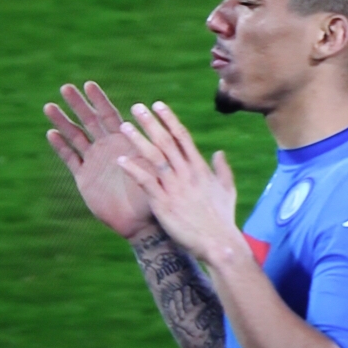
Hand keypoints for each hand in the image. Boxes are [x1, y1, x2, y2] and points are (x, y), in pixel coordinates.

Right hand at [44, 82, 152, 238]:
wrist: (139, 220)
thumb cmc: (152, 191)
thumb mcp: (151, 168)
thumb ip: (146, 150)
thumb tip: (146, 132)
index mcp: (124, 141)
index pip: (110, 115)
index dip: (99, 100)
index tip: (89, 84)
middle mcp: (107, 147)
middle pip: (89, 120)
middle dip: (78, 104)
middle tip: (65, 87)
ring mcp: (94, 160)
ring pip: (75, 136)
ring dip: (63, 121)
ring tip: (49, 106)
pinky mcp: (84, 177)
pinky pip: (70, 158)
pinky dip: (61, 146)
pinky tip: (51, 133)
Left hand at [116, 101, 245, 263]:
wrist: (219, 243)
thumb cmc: (222, 219)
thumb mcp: (227, 189)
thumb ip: (222, 169)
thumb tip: (218, 152)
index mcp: (200, 168)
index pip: (182, 136)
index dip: (169, 119)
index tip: (158, 105)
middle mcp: (186, 173)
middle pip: (166, 141)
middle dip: (150, 122)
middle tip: (136, 107)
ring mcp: (174, 187)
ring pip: (154, 157)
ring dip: (138, 139)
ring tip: (124, 126)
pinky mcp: (163, 203)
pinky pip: (145, 181)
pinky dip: (132, 169)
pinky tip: (120, 160)